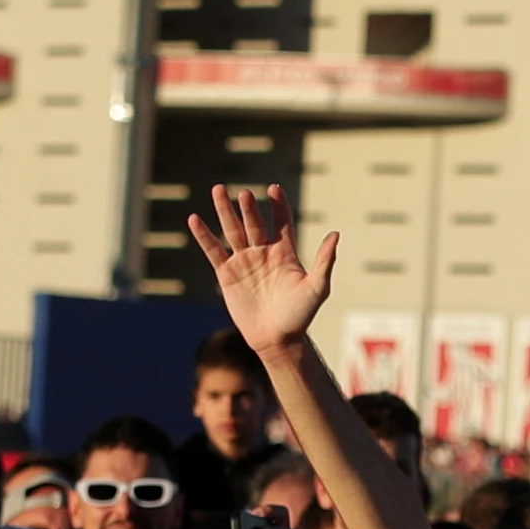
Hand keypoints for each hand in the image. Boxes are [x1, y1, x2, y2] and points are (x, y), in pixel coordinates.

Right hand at [189, 183, 331, 357]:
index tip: (274, 188)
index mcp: (285, 252)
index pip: (281, 222)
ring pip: (232, 230)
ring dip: (225, 211)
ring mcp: (244, 261)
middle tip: (243, 192)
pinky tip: (194, 219)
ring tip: (218, 189)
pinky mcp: (227, 274)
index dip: (278, 205)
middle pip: (254, 222)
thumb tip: (335, 234)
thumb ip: (324, 261)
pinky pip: (214, 251)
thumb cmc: (300, 316)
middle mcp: (263, 252)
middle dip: (248, 207)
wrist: (277, 339)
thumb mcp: (316, 287)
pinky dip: (204, 236)